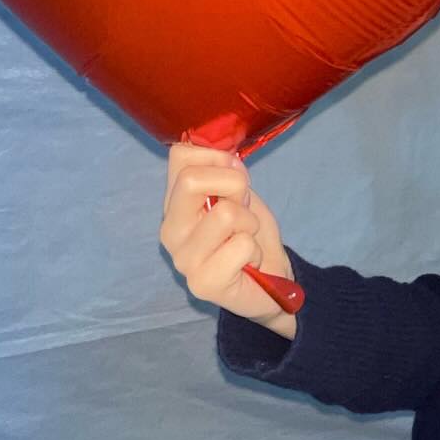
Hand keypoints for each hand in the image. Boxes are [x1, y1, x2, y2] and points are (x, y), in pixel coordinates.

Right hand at [160, 143, 294, 326]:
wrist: (269, 284)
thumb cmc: (250, 235)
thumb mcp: (239, 194)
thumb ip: (226, 173)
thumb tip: (227, 158)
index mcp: (174, 202)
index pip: (181, 155)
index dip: (217, 157)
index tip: (235, 177)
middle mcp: (170, 229)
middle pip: (192, 180)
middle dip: (235, 186)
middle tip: (243, 209)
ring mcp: (182, 259)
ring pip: (225, 214)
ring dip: (249, 223)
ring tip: (246, 238)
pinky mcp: (202, 284)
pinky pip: (242, 245)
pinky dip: (255, 250)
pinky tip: (247, 263)